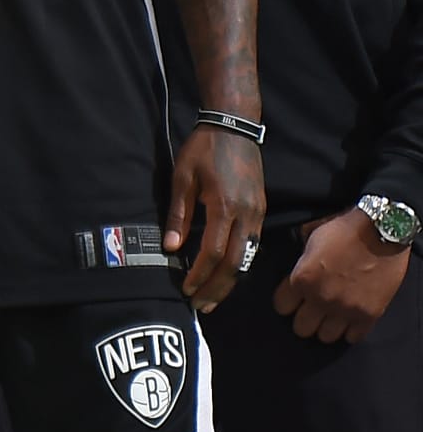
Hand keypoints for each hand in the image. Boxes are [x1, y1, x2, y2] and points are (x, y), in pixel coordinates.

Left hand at [166, 125, 264, 310]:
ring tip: (212, 298)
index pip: (213, 251)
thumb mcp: (181, 178)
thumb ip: (178, 215)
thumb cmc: (202, 149)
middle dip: (216, 287)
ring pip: (246, 257)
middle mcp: (246, 214)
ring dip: (229, 280)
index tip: (186, 290)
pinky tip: (226, 274)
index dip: (200, 274)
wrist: (234, 125)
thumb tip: (171, 249)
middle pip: (234, 262)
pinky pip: (251, 246)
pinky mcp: (261, 210)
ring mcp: (257, 213)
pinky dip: (238, 264)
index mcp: (224, 206)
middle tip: (200, 306)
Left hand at [272, 208, 409, 342]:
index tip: (294, 299)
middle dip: (305, 318)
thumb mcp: (312, 240)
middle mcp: (321, 298)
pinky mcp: (369, 315)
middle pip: (302, 328)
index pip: (282, 307)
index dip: (287, 302)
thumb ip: (300, 263)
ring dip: (327, 326)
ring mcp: (346, 309)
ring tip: (332, 315)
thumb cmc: (345, 230)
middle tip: (313, 309)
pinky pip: (353, 337)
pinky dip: (350, 329)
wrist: (384, 231)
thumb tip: (293, 274)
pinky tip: (350, 318)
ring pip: (325, 337)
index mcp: (303, 279)